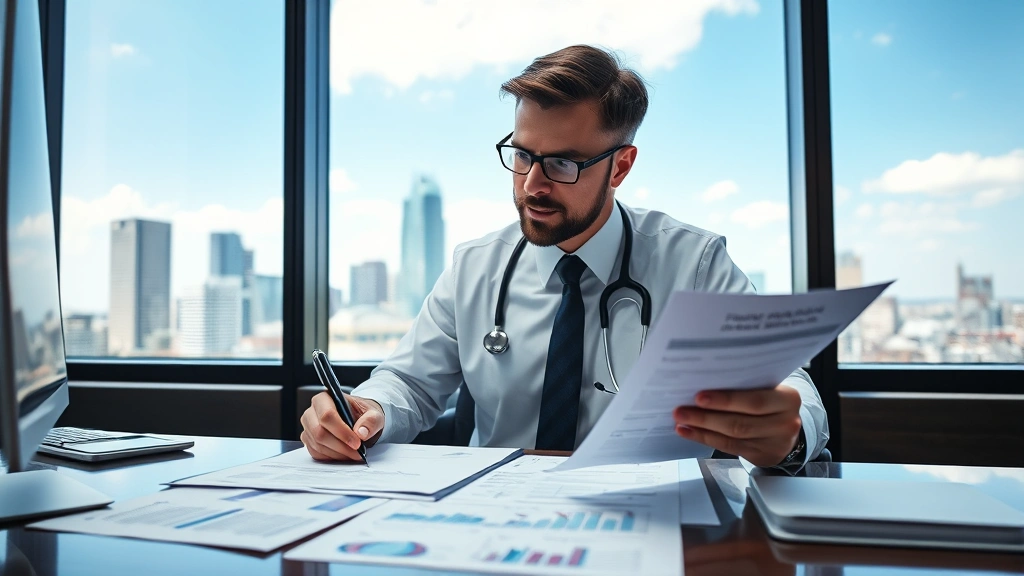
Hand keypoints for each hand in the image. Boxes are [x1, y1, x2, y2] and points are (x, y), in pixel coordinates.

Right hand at [300, 392, 384, 461]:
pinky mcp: (309, 441)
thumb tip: (361, 433)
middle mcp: (312, 412)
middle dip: (340, 445)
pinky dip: (332, 457)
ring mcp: (308, 427)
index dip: (342, 431)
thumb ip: (371, 421)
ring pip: (318, 445)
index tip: (357, 442)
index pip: (327, 415)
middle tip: (357, 452)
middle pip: (319, 432)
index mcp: (325, 398)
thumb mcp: (374, 414)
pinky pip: (317, 453)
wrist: (359, 421)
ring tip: (354, 454)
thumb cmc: (363, 414)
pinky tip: (345, 454)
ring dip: (338, 453)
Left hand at [673, 385, 802, 466]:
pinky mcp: (761, 456)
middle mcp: (785, 422)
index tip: (699, 397)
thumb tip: (705, 382)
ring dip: (702, 429)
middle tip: (680, 410)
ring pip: (732, 436)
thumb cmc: (771, 401)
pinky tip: (689, 431)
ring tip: (681, 421)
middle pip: (740, 422)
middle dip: (706, 417)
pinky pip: (729, 447)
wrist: (788, 429)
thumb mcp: (769, 389)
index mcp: (788, 399)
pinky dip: (706, 438)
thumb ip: (747, 386)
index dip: (726, 400)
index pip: (755, 401)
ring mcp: (774, 443)